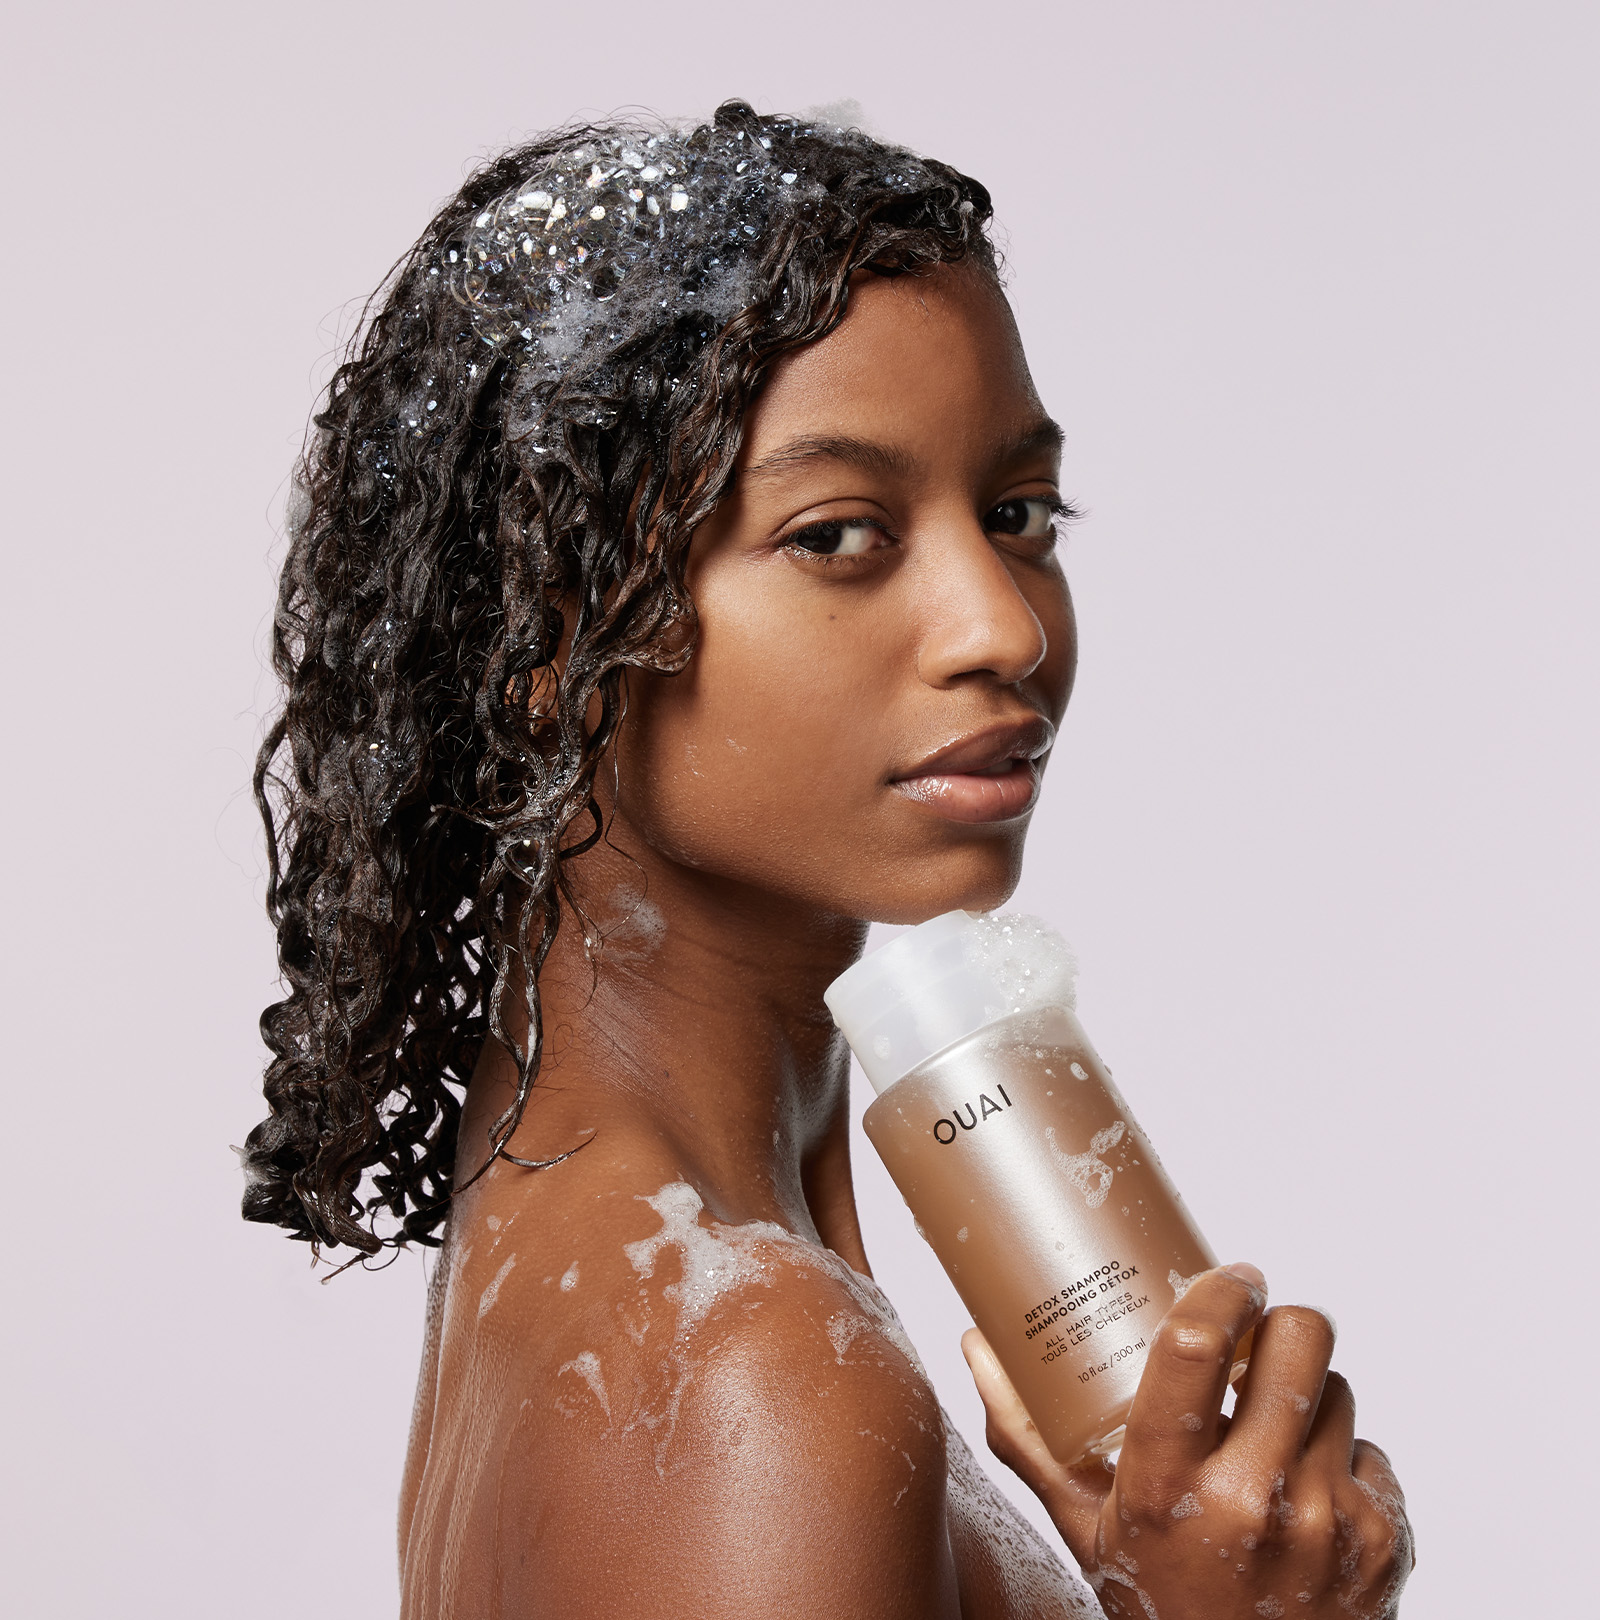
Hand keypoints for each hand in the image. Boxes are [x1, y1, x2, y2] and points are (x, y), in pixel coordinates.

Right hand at [962, 1265, 1413, 1617]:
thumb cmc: (1158, 1605)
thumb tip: (976, 1342)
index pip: (1196, 1345)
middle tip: (1258, 1339)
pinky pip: (1368, 1452)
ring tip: (1270, 1433)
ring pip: (1336, 1389)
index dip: (1221, 1291)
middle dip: (1280, 1325)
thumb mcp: (1084, 1527)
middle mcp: (1252, 1501)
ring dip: (1305, 1397)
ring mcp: (1327, 1522)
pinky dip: (1338, 1462)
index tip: (1231, 1276)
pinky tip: (1303, 1499)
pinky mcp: (1383, 1542)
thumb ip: (1029, 1437)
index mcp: (1165, 1487)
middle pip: (1300, 1339)